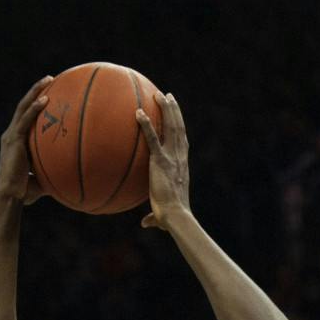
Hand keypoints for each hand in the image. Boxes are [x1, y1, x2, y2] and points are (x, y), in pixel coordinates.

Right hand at [0, 76, 51, 205]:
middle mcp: (11, 135)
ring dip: (36, 92)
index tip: (48, 92)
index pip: (25, 117)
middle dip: (36, 91)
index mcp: (15, 141)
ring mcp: (11, 136)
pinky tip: (46, 100)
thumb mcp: (42, 178)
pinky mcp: (13, 140)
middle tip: (50, 79)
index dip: (35, 103)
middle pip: (24, 106)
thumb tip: (72, 176)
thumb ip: (53, 172)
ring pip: (23, 107)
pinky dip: (34, 108)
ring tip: (49, 80)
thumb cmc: (25, 191)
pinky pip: (25, 120)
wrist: (10, 196)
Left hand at [136, 92, 191, 229]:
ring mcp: (172, 157)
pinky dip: (146, 124)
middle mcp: (180, 158)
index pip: (182, 142)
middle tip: (168, 97)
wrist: (175, 215)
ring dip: (166, 109)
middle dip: (174, 111)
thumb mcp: (162, 214)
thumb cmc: (171, 218)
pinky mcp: (160, 160)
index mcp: (182, 166)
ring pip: (171, 127)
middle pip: (179, 128)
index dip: (180, 127)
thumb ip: (153, 216)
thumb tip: (145, 224)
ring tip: (160, 94)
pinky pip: (152, 138)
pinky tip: (137, 112)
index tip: (177, 116)